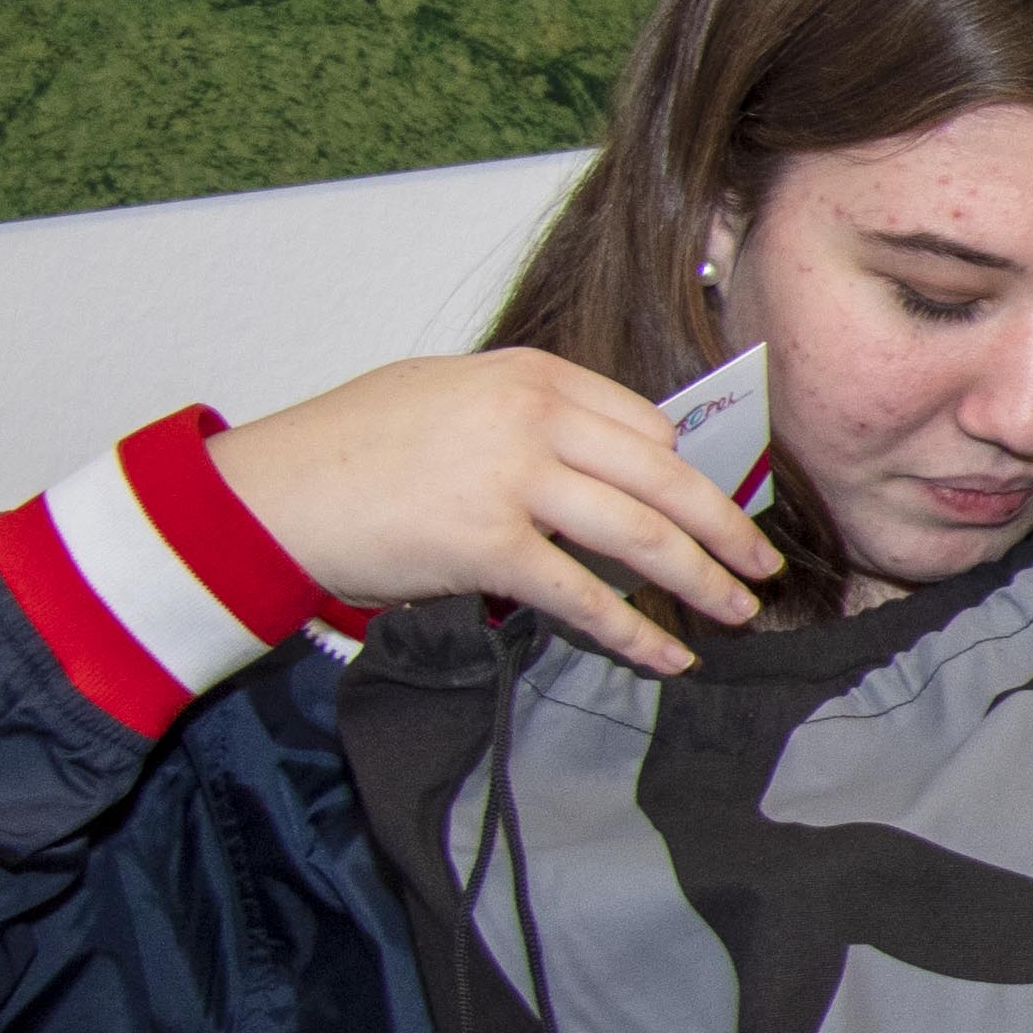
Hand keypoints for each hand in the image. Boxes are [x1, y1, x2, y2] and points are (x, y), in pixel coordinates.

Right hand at [206, 352, 780, 677]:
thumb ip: (532, 416)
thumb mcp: (450, 396)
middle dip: (725, 528)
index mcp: (529, 376)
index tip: (716, 507)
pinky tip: (669, 657)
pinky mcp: (487, 545)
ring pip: (640, 537)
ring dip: (701, 581)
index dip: (690, 475)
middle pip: (664, 480)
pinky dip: (635, 633)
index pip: (646, 426)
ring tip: (736, 612)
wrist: (269, 492)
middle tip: (763, 564)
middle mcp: (531, 417)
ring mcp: (512, 479)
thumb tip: (617, 456)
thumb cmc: (353, 448)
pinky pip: (585, 597)